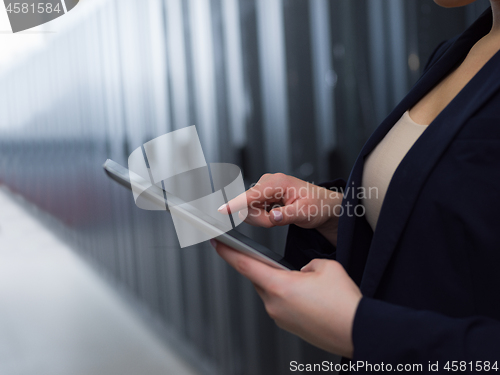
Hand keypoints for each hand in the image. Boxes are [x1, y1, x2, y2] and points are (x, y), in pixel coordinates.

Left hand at [213, 240, 361, 357]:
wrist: (357, 332)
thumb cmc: (343, 304)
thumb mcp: (325, 268)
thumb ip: (307, 264)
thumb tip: (302, 272)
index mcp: (279, 286)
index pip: (245, 265)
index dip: (227, 252)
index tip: (216, 242)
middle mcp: (274, 304)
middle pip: (258, 278)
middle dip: (263, 267)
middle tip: (273, 259)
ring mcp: (280, 317)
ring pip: (270, 291)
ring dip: (279, 282)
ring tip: (303, 280)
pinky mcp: (288, 326)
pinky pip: (280, 304)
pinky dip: (288, 295)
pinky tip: (306, 294)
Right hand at [218, 173, 342, 245]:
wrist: (324, 205)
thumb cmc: (318, 204)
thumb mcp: (306, 212)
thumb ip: (288, 215)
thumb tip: (273, 216)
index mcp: (278, 182)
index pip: (251, 195)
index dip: (236, 203)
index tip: (222, 209)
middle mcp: (268, 182)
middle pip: (248, 206)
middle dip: (261, 219)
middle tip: (278, 221)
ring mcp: (264, 189)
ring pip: (249, 210)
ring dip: (262, 219)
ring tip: (280, 217)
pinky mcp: (263, 196)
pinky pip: (253, 210)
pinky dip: (263, 217)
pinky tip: (276, 215)